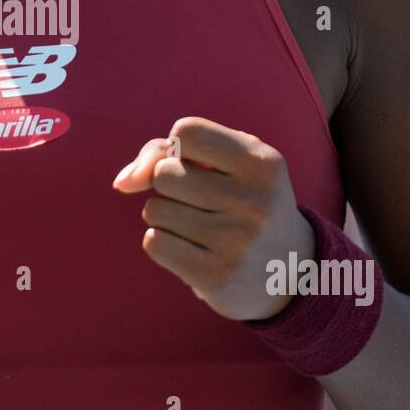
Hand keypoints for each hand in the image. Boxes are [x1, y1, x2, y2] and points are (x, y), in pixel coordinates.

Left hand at [111, 116, 315, 321]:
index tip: (198, 164)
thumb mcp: (224, 163)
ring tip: (202, 227)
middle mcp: (254, 201)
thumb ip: (163, 152)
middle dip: (170, 184)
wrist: (287, 271)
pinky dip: (163, 242)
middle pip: (164, 172)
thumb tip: (121, 182)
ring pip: (154, 209)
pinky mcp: (215, 277)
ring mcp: (236, 242)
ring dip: (166, 216)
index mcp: (262, 163)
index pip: (185, 132)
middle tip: (203, 201)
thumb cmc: (242, 201)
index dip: (178, 147)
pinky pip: (154, 242)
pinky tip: (193, 250)